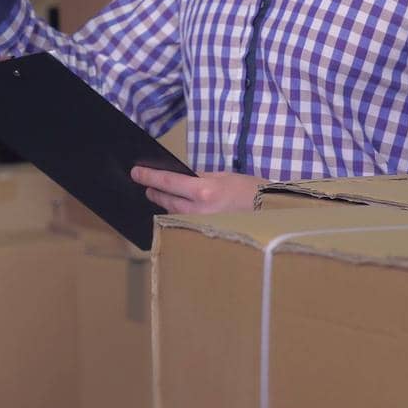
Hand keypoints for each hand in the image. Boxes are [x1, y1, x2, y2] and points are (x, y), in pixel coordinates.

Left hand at [131, 166, 265, 214]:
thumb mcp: (225, 177)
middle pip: (168, 201)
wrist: (272, 213)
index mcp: (205, 191)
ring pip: (176, 214)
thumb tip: (181, 179)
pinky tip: (178, 210)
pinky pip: (187, 224)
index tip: (136, 172)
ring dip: (167, 204)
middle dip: (155, 192)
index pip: (169, 183)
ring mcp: (203, 226)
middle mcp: (200, 211)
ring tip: (160, 196)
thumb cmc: (252, 191)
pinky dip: (180, 216)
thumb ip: (201, 179)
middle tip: (146, 185)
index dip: (149, 177)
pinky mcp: (207, 235)